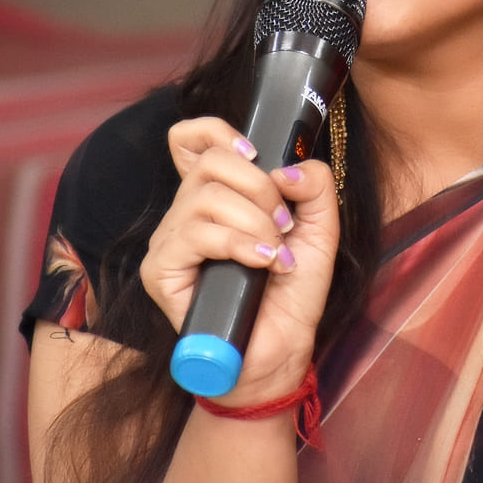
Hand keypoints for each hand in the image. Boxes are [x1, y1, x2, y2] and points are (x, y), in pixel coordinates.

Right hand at [141, 116, 340, 403]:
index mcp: (219, 196)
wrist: (281, 351)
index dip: (215, 131)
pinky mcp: (161, 271)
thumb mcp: (321, 229)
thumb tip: (286, 168)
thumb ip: (315, 186)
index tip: (253, 152)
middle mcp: (187, 212)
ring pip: (205, 198)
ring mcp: (169, 241)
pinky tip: (264, 263)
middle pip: (209, 161)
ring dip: (255, 221)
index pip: (190, 140)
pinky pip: (194, 235)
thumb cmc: (292, 292)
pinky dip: (239, 244)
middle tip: (283, 224)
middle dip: (259, 187)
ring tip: (276, 253)